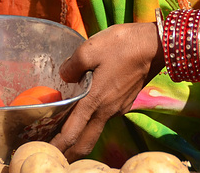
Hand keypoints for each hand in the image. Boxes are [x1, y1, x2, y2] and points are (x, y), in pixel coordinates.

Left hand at [51, 22, 163, 160]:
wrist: (156, 44)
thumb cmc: (123, 44)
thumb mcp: (90, 48)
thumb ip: (71, 65)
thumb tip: (64, 76)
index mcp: (94, 101)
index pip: (71, 135)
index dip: (56, 148)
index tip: (43, 153)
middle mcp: (107, 111)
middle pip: (85, 143)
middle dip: (69, 154)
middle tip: (55, 155)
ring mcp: (120, 107)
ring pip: (97, 128)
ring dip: (82, 136)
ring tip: (68, 130)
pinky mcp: (129, 99)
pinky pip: (108, 114)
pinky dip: (96, 118)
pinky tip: (92, 105)